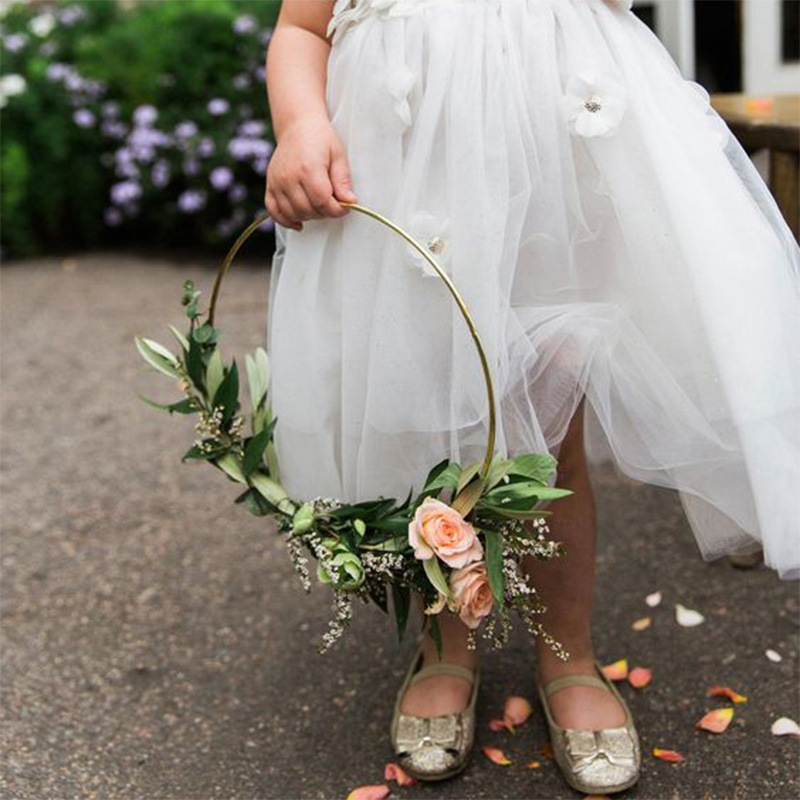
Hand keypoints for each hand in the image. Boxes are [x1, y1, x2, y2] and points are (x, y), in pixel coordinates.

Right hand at [264, 115, 357, 230]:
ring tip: (318, 205)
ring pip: (293, 213)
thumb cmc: (320, 139)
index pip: (323, 201)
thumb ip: (342, 181)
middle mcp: (289, 177)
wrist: (298, 125)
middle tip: (332, 203)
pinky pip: (274, 211)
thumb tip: (350, 202)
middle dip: (324, 212)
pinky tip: (299, 223)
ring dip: (309, 216)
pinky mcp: (269, 185)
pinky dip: (286, 220)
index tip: (344, 207)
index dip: (337, 209)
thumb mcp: (338, 155)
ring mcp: (277, 182)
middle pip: (308, 210)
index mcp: (308, 168)